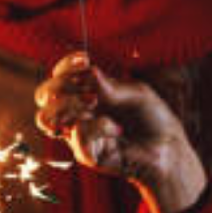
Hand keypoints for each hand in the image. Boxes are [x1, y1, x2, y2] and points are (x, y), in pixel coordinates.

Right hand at [34, 52, 206, 212]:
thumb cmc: (154, 119)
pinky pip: (77, 135)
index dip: (65, 65)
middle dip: (59, 86)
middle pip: (43, 95)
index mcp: (85, 92)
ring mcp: (77, 133)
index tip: (84, 59)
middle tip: (89, 92)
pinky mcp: (84, 153)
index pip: (59, 75)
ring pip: (45, 118)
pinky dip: (97, 128)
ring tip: (93, 106)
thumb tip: (90, 72)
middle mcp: (76, 112)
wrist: (168, 149)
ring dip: (67, 106)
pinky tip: (115, 130)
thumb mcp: (137, 93)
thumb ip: (111, 85)